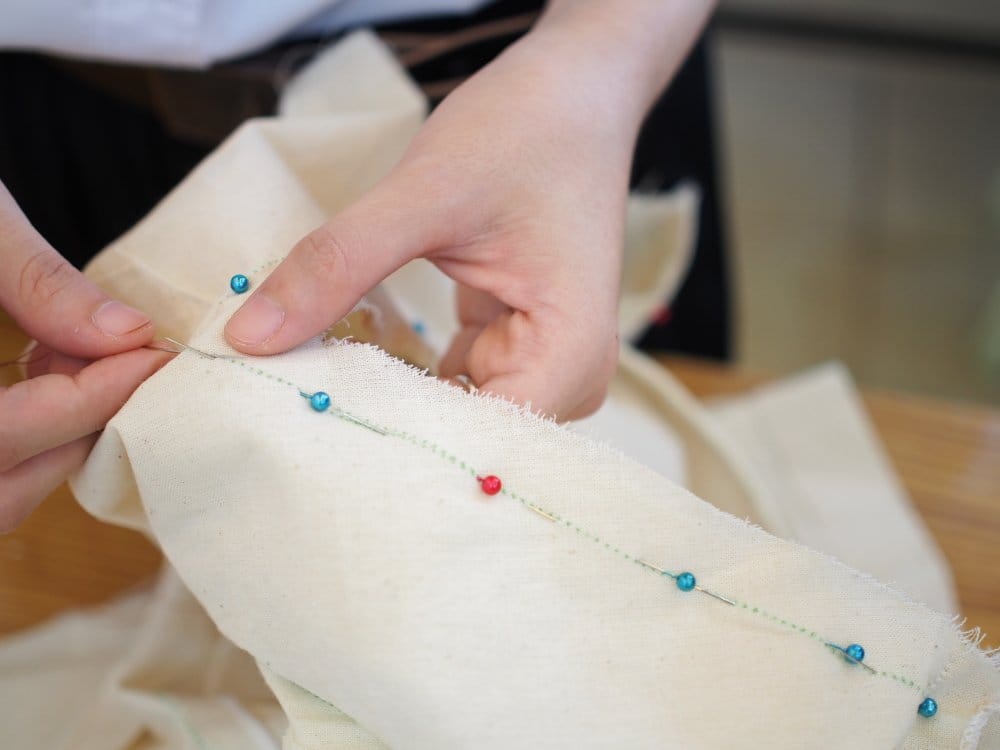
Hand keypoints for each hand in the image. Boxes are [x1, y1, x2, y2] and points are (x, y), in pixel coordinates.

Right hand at [0, 183, 169, 532]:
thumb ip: (38, 283)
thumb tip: (128, 334)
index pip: (0, 437)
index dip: (86, 402)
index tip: (149, 358)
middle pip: (0, 491)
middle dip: (75, 433)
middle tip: (122, 361)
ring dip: (53, 442)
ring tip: (75, 359)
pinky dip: (26, 440)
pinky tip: (43, 372)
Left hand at [226, 1, 712, 419]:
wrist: (571, 93)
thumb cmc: (524, 131)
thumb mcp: (424, 195)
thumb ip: (338, 265)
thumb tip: (248, 338)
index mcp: (571, 351)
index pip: (481, 441)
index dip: (396, 447)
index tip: (306, 443)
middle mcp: (567, 375)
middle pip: (466, 438)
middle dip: (382, 430)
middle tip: (286, 419)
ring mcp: (539, 362)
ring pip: (450, 417)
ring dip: (384, 403)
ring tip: (305, 396)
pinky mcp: (509, 345)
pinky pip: (447, 387)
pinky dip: (398, 377)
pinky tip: (344, 366)